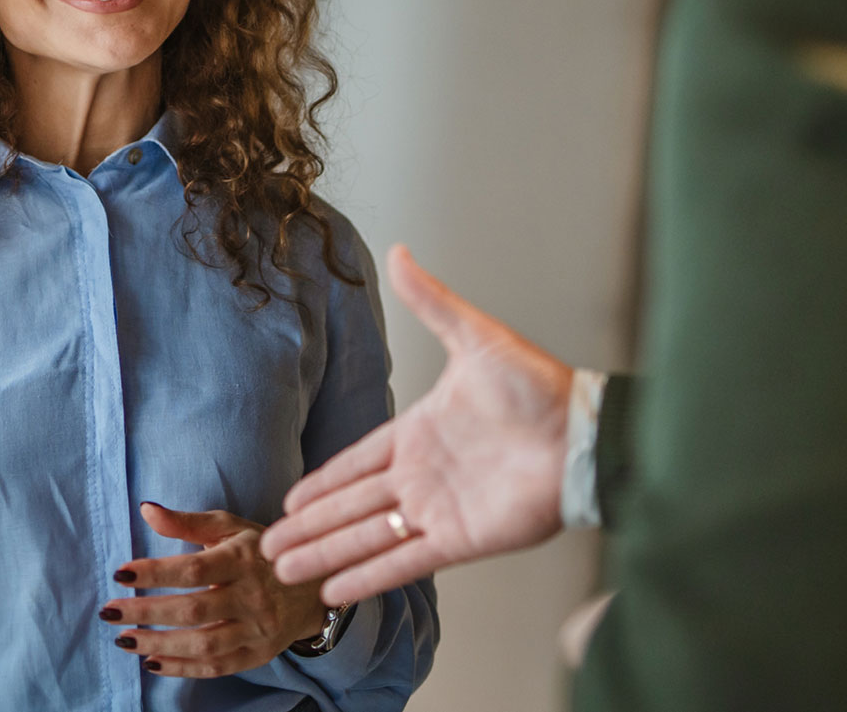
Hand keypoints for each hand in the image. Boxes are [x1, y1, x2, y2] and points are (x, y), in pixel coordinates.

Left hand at [100, 502, 328, 678]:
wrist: (311, 585)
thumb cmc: (259, 550)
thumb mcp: (229, 527)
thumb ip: (187, 522)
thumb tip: (145, 509)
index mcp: (242, 558)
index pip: (193, 568)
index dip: (155, 572)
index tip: (120, 572)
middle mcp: (251, 595)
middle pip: (193, 609)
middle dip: (146, 612)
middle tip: (109, 611)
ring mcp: (256, 629)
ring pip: (202, 644)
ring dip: (158, 644)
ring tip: (124, 639)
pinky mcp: (257, 655)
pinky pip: (215, 667)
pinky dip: (181, 668)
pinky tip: (151, 662)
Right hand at [259, 244, 572, 605]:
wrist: (580, 432)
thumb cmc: (536, 384)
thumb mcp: (473, 335)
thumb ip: (431, 302)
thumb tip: (399, 253)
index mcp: (419, 433)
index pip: (356, 463)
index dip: (323, 483)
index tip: (290, 500)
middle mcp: (421, 476)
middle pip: (350, 507)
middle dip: (308, 527)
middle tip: (265, 547)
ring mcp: (437, 510)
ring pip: (365, 538)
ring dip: (325, 555)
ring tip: (282, 572)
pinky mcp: (458, 539)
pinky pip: (402, 562)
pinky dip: (367, 579)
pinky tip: (333, 594)